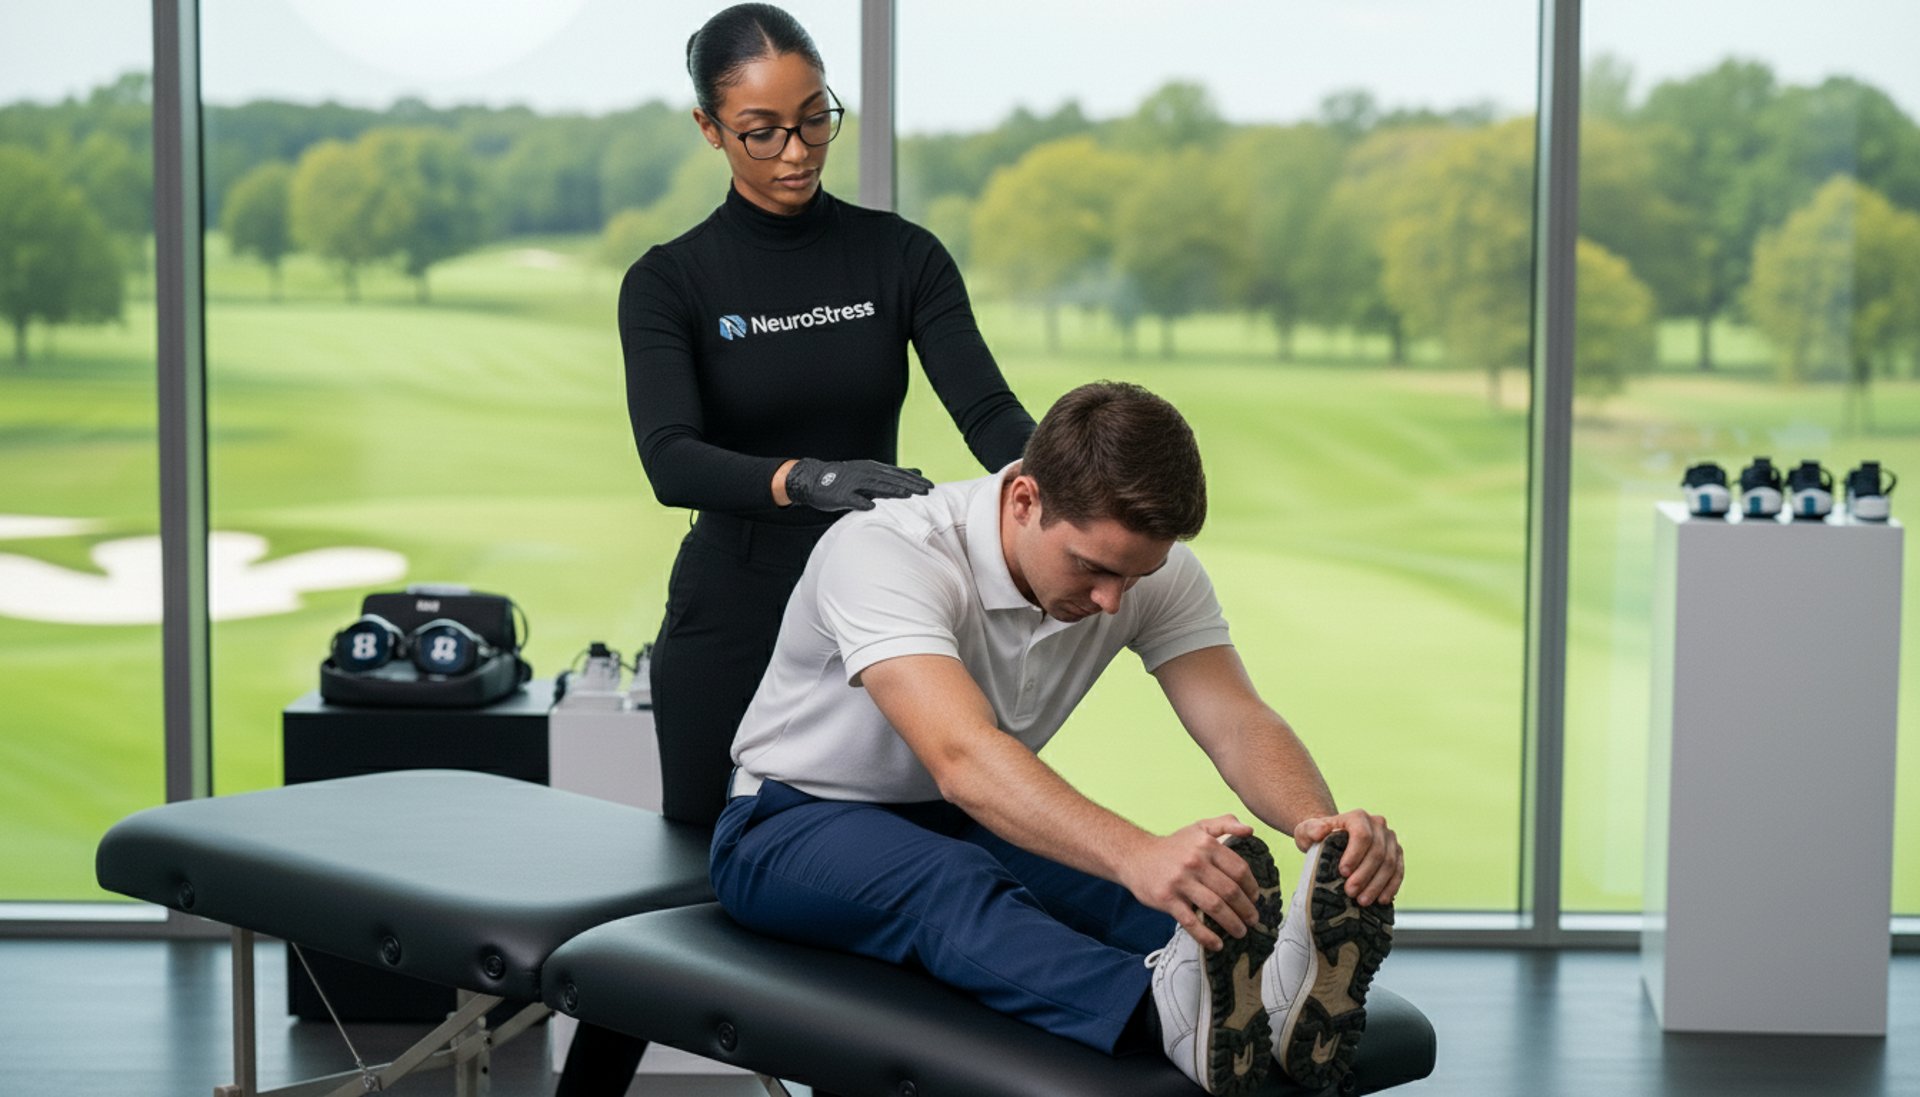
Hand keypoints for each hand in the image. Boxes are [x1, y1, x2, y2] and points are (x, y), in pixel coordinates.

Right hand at [785, 458, 933, 512]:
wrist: (814, 479)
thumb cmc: (846, 479)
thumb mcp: (871, 472)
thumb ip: (893, 474)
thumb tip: (917, 472)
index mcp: (873, 468)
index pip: (898, 474)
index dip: (914, 480)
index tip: (931, 486)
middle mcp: (865, 473)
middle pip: (891, 479)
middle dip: (909, 485)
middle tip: (926, 491)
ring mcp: (853, 483)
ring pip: (875, 486)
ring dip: (892, 491)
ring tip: (907, 496)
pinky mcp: (840, 494)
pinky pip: (852, 499)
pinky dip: (861, 502)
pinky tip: (871, 506)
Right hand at [1120, 815, 1262, 951]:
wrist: (1135, 856)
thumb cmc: (1172, 846)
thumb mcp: (1199, 828)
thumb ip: (1225, 823)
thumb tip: (1250, 830)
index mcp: (1206, 845)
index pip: (1238, 869)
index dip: (1251, 886)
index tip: (1255, 898)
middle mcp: (1195, 862)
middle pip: (1229, 890)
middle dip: (1246, 909)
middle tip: (1253, 920)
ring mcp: (1180, 881)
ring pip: (1215, 907)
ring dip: (1232, 923)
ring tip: (1241, 932)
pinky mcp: (1167, 899)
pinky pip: (1191, 921)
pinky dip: (1206, 936)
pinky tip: (1217, 944)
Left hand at [1293, 809, 1402, 906]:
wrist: (1332, 840)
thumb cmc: (1318, 837)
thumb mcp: (1307, 831)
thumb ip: (1311, 830)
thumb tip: (1320, 831)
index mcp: (1358, 817)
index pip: (1362, 835)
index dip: (1355, 855)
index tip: (1343, 872)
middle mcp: (1378, 824)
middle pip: (1377, 851)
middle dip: (1364, 875)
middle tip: (1351, 893)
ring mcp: (1390, 839)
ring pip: (1390, 863)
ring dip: (1377, 885)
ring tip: (1363, 901)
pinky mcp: (1397, 854)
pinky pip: (1399, 871)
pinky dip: (1391, 886)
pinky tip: (1382, 900)